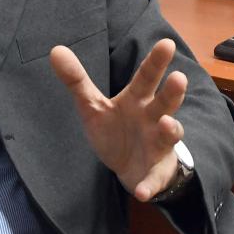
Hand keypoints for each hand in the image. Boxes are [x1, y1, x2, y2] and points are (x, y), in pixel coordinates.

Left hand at [49, 38, 186, 201]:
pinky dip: (149, 185)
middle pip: (166, 102)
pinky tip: (141, 192)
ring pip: (170, 135)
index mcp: (138, 100)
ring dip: (170, 130)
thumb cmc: (116, 128)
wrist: (129, 167)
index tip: (166, 42)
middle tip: (179, 77)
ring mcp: (158, 145)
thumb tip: (55, 50)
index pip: (147, 77)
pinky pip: (154, 180)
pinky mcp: (155, 173)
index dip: (156, 61)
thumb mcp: (93, 105)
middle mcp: (154, 118)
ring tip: (167, 125)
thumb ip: (76, 80)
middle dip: (173, 92)